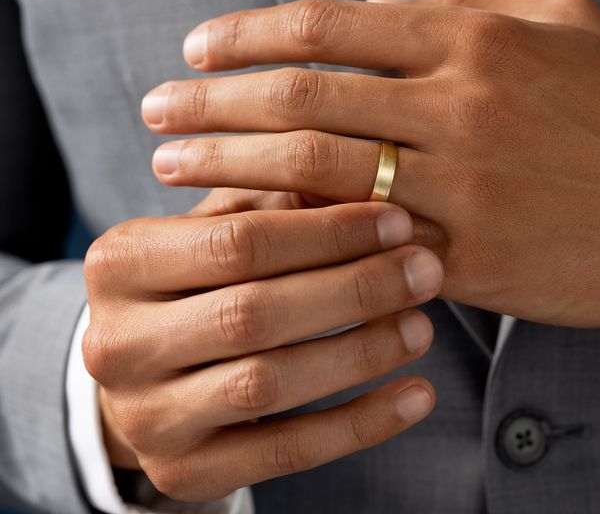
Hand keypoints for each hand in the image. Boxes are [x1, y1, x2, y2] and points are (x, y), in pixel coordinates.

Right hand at [82, 198, 441, 500]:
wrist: (145, 368)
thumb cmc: (197, 280)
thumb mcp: (217, 229)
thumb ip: (274, 201)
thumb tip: (360, 186)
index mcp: (120, 262)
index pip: (238, 242)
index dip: (327, 231)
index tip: (397, 221)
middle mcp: (117, 343)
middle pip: (253, 312)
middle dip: (353, 288)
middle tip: (424, 270)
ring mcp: (145, 417)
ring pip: (269, 385)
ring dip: (361, 353)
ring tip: (423, 325)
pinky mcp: (184, 472)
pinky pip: (285, 453)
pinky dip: (359, 425)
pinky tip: (414, 394)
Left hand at [139, 0, 599, 326]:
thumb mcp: (564, 25)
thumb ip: (468, 10)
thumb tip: (381, 11)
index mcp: (474, 39)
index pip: (329, 25)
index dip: (250, 34)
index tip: (198, 46)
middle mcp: (458, 105)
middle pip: (301, 98)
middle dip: (213, 101)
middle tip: (156, 107)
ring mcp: (460, 186)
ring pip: (314, 172)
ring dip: (230, 165)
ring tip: (172, 161)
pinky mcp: (468, 255)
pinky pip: (360, 241)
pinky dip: (297, 231)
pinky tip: (248, 229)